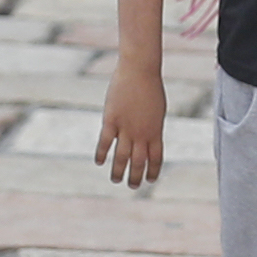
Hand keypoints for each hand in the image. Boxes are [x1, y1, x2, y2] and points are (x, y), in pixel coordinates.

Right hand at [96, 53, 167, 188]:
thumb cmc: (150, 87)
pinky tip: (99, 162)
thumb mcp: (157, 111)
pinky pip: (105, 142)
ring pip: (121, 156)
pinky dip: (102, 153)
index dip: (153, 171)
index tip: (150, 180)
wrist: (140, 70)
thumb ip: (153, 127)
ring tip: (116, 180)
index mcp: (156, 131)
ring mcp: (126, 128)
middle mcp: (142, 134)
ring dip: (118, 171)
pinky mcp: (111, 120)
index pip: (156, 159)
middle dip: (135, 176)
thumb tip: (149, 139)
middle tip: (132, 186)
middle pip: (138, 162)